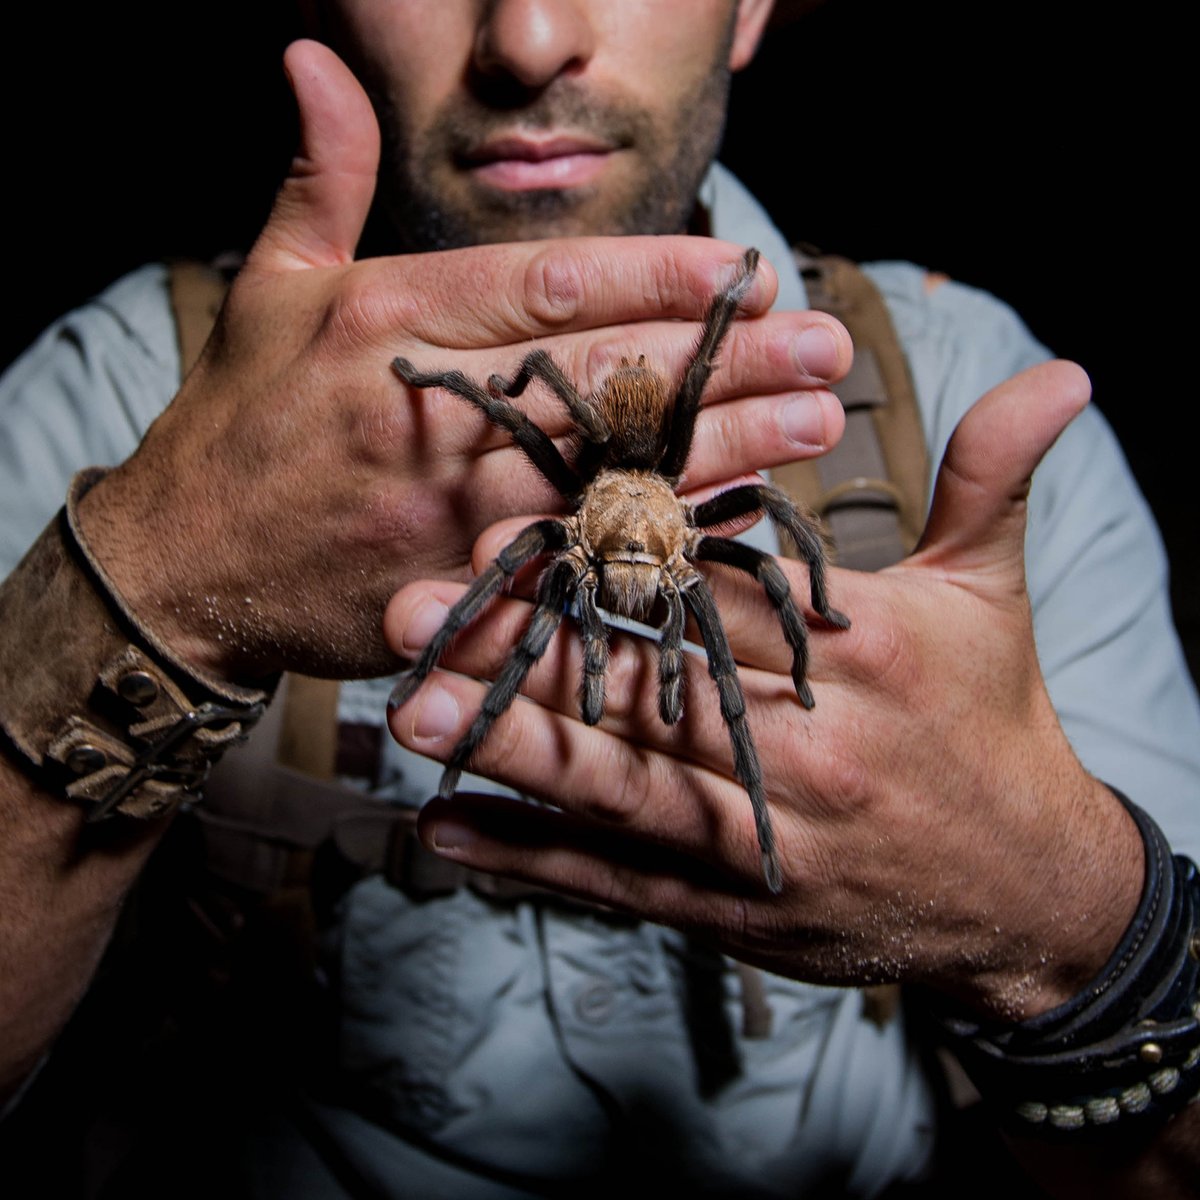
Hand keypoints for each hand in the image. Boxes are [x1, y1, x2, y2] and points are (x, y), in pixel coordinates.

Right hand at [72, 40, 848, 683]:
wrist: (181, 568)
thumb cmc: (237, 426)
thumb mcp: (268, 289)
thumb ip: (315, 177)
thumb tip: (313, 57)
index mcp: (385, 322)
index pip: (546, 285)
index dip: (659, 275)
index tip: (748, 270)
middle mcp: (421, 411)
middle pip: (599, 379)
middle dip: (723, 361)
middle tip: (825, 347)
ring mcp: (439, 509)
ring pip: (605, 471)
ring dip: (720, 447)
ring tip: (815, 423)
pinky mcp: (451, 588)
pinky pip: (574, 562)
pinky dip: (656, 539)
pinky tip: (735, 515)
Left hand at [383, 360, 1143, 1021]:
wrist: (1031, 898)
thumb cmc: (996, 730)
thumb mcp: (996, 599)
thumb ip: (996, 479)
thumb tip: (1059, 372)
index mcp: (856, 659)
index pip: (715, 597)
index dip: (615, 560)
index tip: (522, 523)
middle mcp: (802, 754)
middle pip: (646, 692)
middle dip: (529, 651)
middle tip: (416, 612)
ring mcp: (761, 845)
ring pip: (618, 791)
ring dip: (508, 751)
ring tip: (411, 712)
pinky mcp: (734, 913)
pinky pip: (621, 885)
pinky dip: (532, 862)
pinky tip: (448, 834)